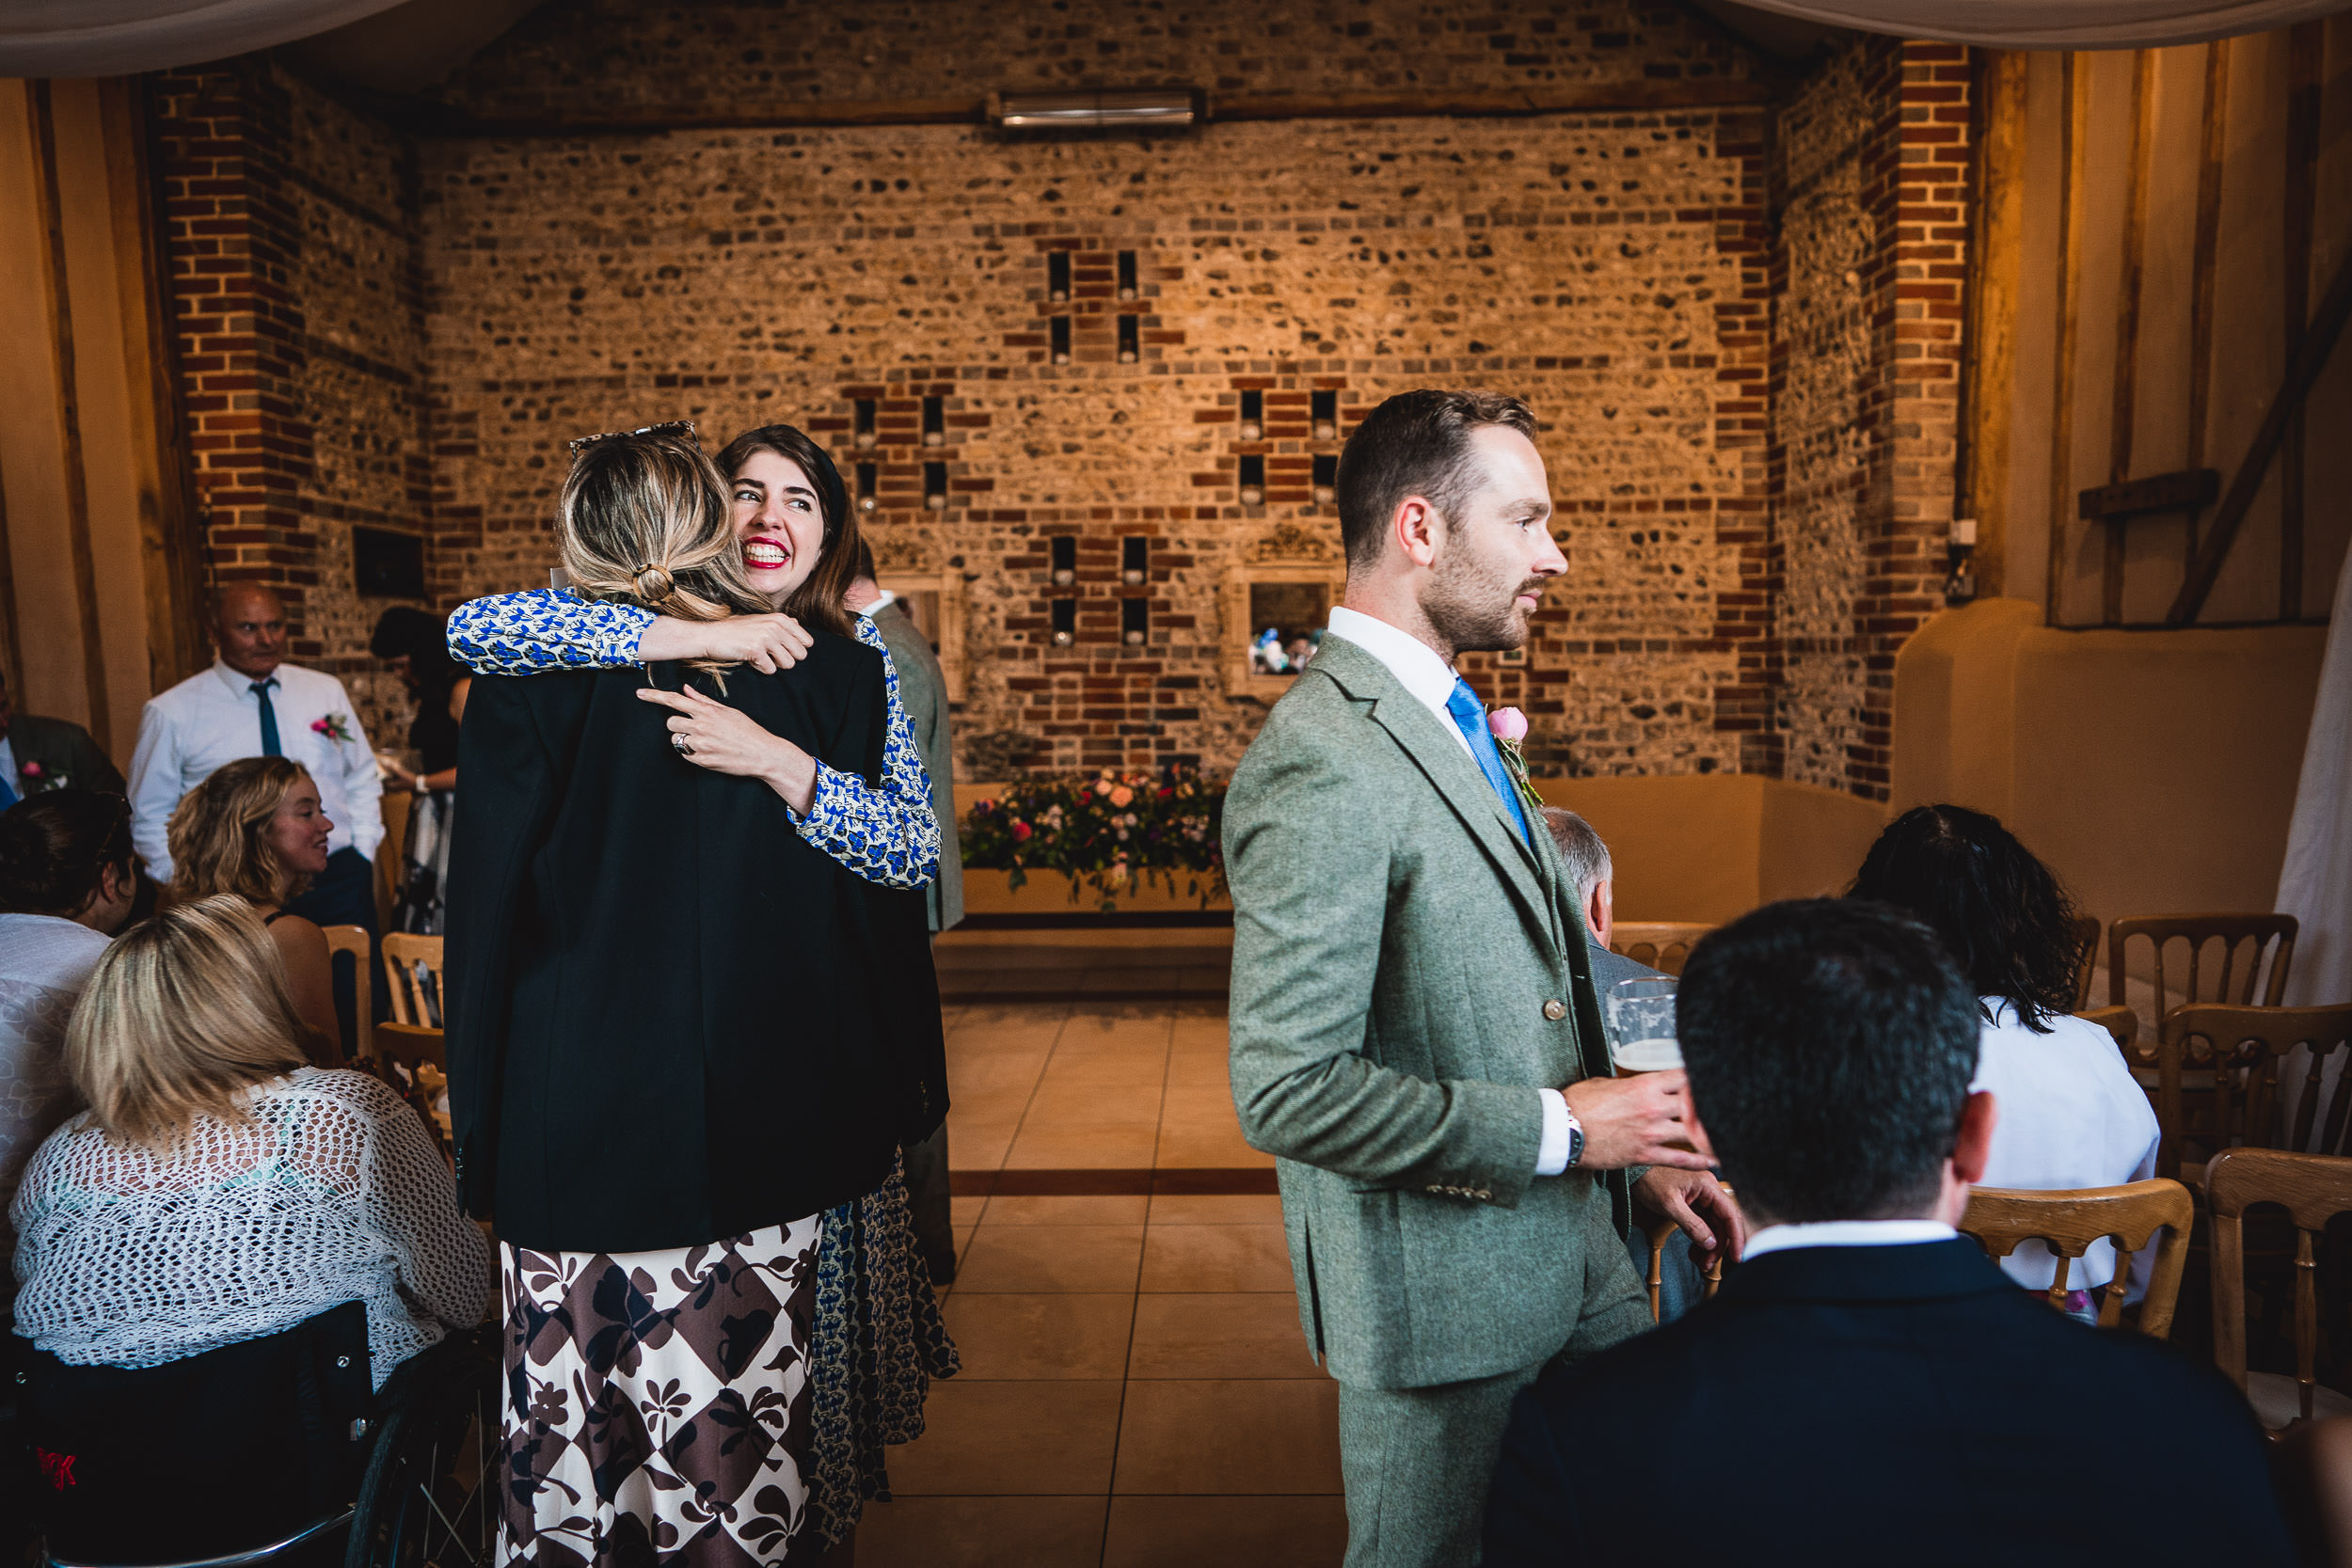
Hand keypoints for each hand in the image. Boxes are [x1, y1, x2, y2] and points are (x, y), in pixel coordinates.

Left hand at [636, 685, 817, 811]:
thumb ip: (704, 701)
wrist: (763, 754)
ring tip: (704, 741)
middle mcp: (702, 727)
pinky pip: (685, 755)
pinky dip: (693, 753)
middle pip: (670, 722)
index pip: (674, 701)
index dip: (654, 696)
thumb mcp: (728, 711)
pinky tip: (709, 752)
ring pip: (676, 739)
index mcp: (708, 711)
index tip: (640, 694)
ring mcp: (701, 745)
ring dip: (684, 739)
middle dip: (677, 724)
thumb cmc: (748, 731)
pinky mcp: (703, 761)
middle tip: (693, 728)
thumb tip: (686, 690)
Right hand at [638, 613, 811, 672]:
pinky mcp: (756, 650)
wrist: (710, 636)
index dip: (796, 650)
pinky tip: (750, 660)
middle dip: (787, 659)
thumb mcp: (760, 620)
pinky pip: (771, 670)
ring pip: (788, 664)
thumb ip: (780, 623)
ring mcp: (766, 637)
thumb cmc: (735, 630)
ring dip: (774, 665)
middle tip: (770, 655)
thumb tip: (798, 623)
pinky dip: (761, 669)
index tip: (781, 649)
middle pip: (801, 655)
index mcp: (781, 619)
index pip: (808, 642)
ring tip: (760, 657)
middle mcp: (776, 626)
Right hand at [1561, 1071, 1714, 1172]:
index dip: (1700, 1080)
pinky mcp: (1645, 1154)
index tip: (1710, 1082)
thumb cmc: (1577, 1104)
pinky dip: (1699, 1161)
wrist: (1562, 1130)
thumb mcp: (1603, 1083)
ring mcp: (1651, 1132)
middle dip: (1711, 1106)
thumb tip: (1635, 1087)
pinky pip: (1679, 1159)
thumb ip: (1627, 1085)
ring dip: (1710, 1135)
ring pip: (1693, 1133)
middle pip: (1695, 1104)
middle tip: (1725, 1109)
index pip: (1684, 1077)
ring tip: (1727, 1136)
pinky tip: (1713, 1162)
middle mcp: (1653, 1107)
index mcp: (1644, 1085)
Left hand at [1633, 1167, 1746, 1270]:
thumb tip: (1711, 1243)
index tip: (1737, 1257)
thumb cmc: (1649, 1180)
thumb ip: (1692, 1225)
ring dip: (1709, 1246)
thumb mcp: (1670, 1205)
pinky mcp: (1694, 1203)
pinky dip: (1700, 1239)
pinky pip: (1703, 1224)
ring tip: (1702, 1263)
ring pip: (1714, 1226)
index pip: (1731, 1214)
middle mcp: (1709, 1190)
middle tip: (1708, 1264)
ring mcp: (1701, 1197)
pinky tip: (1695, 1252)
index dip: (1736, 1237)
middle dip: (1718, 1247)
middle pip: (1723, 1223)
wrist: (1633, 1173)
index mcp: (1708, 1185)